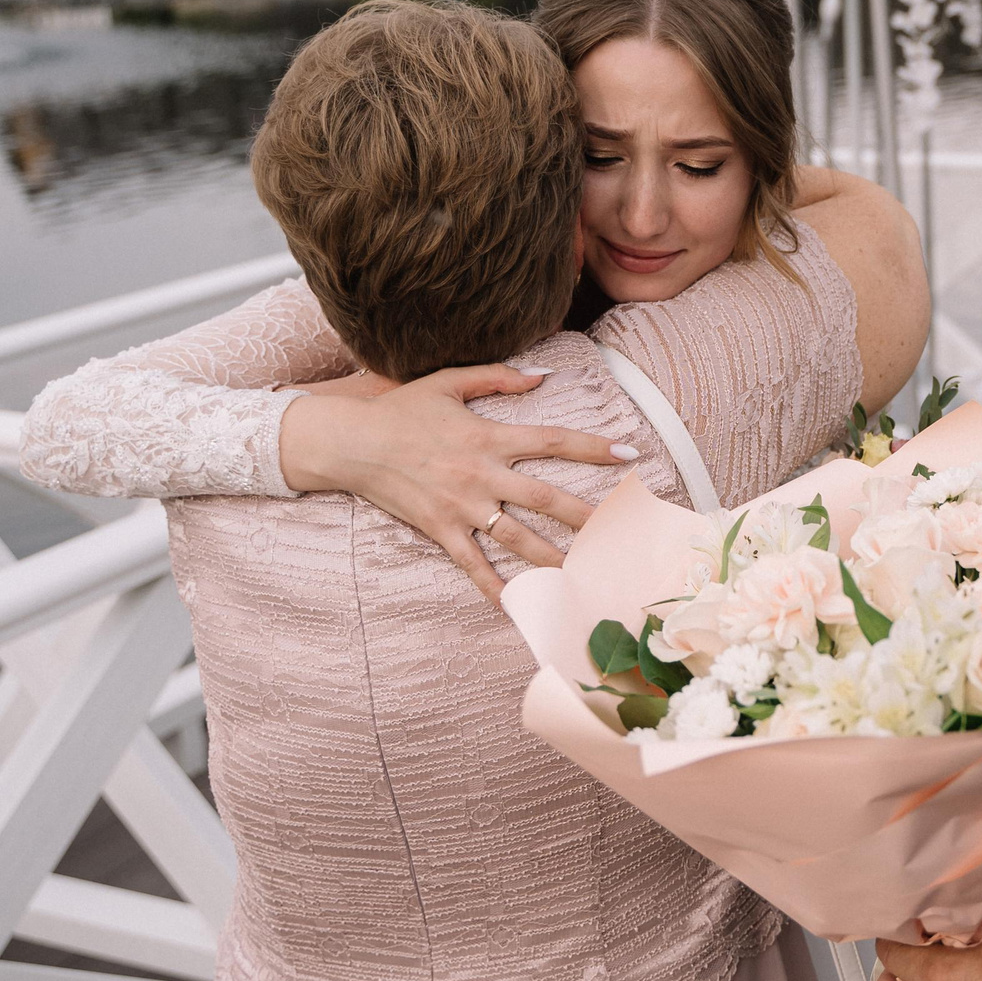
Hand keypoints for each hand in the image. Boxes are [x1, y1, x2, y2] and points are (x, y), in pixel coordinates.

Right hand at [277, 363, 638, 602]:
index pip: (554, 441)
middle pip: (547, 499)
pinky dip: (494, 587)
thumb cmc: (402, 409)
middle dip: (589, 516)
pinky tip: (518, 606)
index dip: (594, 447)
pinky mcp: (440, 530)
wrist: (351, 442)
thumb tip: (544, 374)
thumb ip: (499, 378)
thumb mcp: (450, 381)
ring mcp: (462, 507)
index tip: (630, 455)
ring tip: (588, 575)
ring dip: (555, 559)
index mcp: (490, 437)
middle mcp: (482, 475)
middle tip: (624, 531)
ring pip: (518, 539)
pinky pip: (472, 564)